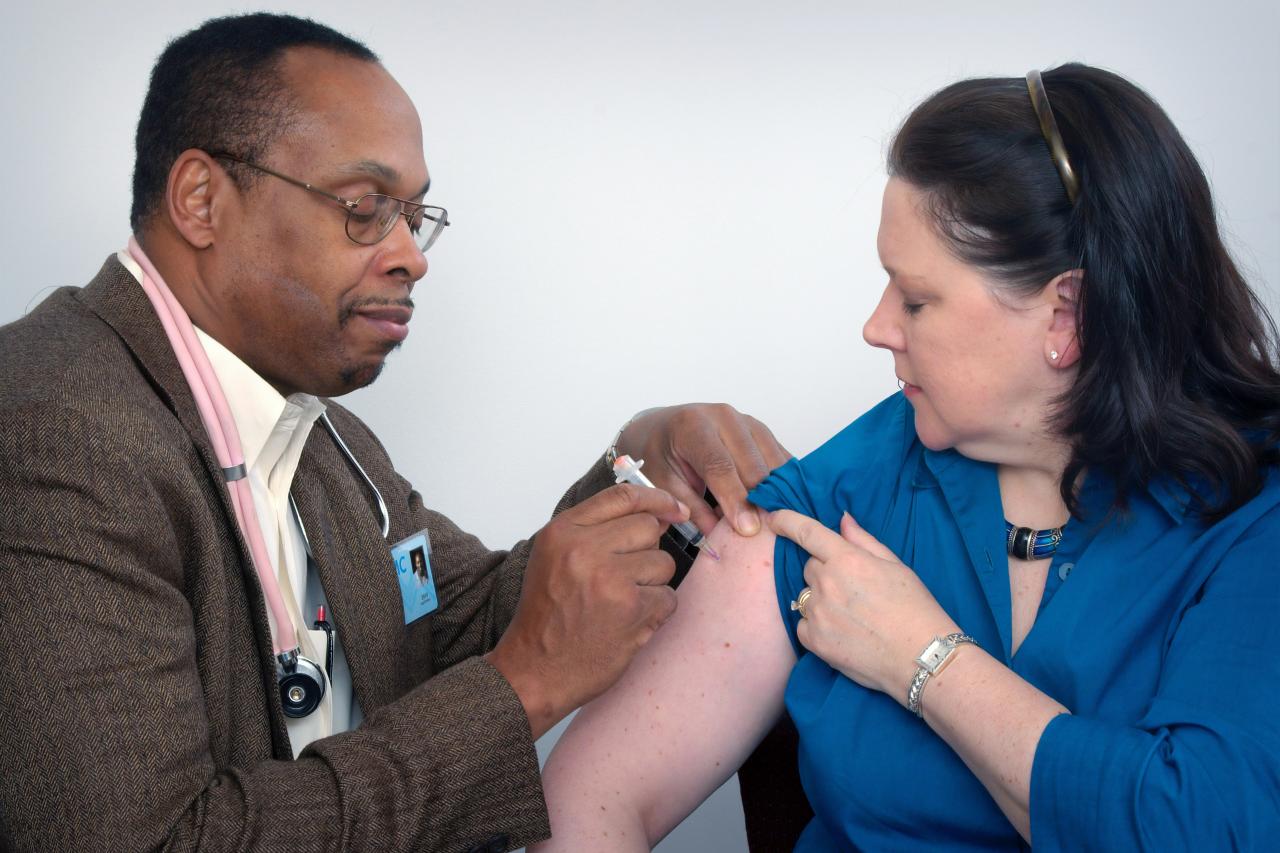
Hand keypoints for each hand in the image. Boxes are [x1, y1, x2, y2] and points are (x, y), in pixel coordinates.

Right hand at [487, 484, 687, 737]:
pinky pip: (669, 596)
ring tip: (622, 603)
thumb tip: (655, 514)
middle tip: (627, 577)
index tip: (673, 508)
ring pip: (664, 561)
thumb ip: (596, 530)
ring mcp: (610, 579)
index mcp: (563, 531)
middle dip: (648, 550)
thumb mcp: (555, 557)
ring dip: (652, 583)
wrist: (534, 670)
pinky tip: (628, 622)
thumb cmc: (548, 615)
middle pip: (648, 527)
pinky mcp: (632, 609)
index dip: (656, 499)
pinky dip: (656, 611)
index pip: (623, 496)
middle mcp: (585, 549)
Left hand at [616, 404, 790, 537]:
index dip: (736, 499)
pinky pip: (780, 455)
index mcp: (693, 427)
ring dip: (777, 491)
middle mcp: (723, 416)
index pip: (719, 466)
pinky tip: (784, 503)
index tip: (747, 529)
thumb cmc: (661, 454)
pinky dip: (785, 480)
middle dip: (760, 500)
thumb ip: (692, 509)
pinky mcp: (760, 429)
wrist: (664, 425)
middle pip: (751, 463)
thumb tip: (718, 538)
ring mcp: (745, 420)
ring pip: (772, 459)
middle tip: (766, 532)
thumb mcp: (665, 482)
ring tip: (776, 522)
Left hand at [767, 509, 958, 703]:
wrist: (922, 657)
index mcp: (847, 560)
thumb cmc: (914, 608)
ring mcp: (818, 613)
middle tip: (854, 590)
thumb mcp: (895, 566)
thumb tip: (842, 519)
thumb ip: (863, 541)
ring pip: (806, 596)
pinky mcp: (814, 641)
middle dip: (825, 572)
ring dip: (821, 600)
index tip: (773, 518)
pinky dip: (816, 626)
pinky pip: (803, 624)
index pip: (807, 532)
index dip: (786, 520)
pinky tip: (842, 633)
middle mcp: (827, 583)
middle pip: (810, 567)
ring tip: (852, 616)